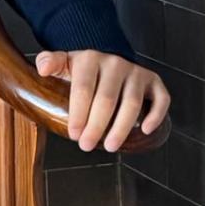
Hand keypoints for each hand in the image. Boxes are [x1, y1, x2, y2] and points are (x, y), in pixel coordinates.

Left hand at [34, 50, 169, 151]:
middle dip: (96, 126)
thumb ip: (49, 62)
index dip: (78, 114)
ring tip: (110, 146)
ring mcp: (136, 72)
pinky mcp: (153, 82)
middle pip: (107, 99)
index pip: (84, 89)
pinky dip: (156, 115)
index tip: (74, 135)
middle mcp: (115, 63)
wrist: (106, 62)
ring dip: (122, 127)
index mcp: (90, 59)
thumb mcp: (63, 64)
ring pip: (132, 102)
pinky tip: (145, 130)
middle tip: (87, 145)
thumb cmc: (81, 71)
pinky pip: (161, 99)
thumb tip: (43, 69)